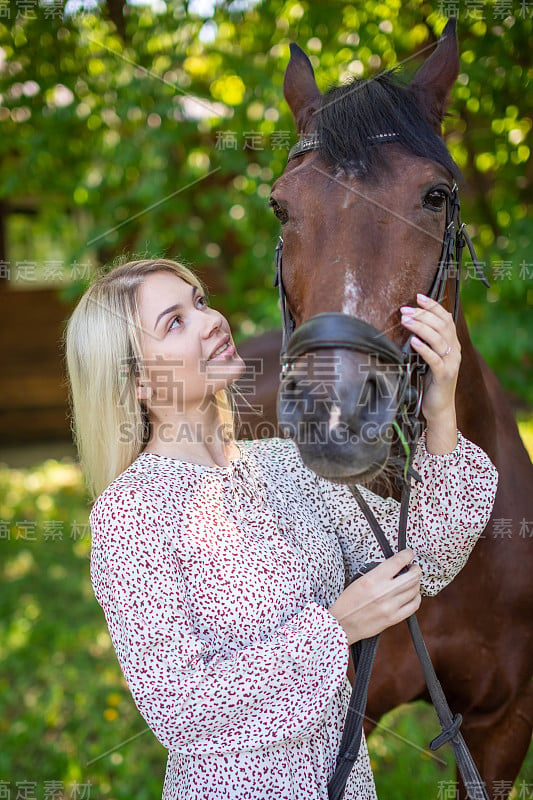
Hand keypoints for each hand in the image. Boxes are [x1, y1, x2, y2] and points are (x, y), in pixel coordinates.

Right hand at [329, 549, 421, 643]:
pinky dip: (416, 597)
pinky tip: (412, 595)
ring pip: (415, 590)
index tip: (409, 553)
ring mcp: (390, 606)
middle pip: (412, 577)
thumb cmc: (348, 601)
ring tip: (412, 581)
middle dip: (416, 569)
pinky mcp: (393, 618)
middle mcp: (384, 592)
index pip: (398, 562)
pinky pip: (414, 606)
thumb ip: (378, 573)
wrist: (343, 624)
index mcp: (373, 579)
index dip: (408, 554)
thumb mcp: (359, 580)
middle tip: (414, 567)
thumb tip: (395, 566)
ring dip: (416, 583)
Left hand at [400, 293, 460, 422]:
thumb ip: (426, 342)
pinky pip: (435, 359)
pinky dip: (424, 348)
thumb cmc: (430, 382)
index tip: (418, 296)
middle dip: (423, 315)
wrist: (440, 407)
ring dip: (421, 327)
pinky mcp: (444, 375)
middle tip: (405, 310)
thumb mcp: (429, 358)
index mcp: (452, 344)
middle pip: (442, 325)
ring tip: (406, 320)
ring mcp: (451, 363)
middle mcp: (454, 350)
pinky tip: (414, 341)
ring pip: (438, 339)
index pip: (446, 318)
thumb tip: (409, 322)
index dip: (433, 306)